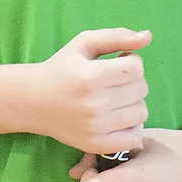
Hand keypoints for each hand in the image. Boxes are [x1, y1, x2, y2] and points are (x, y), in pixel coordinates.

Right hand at [24, 28, 150, 155]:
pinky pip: (135, 137)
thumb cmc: (62, 68)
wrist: (33, 101)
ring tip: (115, 98)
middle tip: (113, 81)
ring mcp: (96, 128)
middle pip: (141, 90)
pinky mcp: (97, 145)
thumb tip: (148, 36)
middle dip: (132, 81)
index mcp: (91, 77)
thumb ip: (117, 36)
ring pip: (142, 113)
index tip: (117, 62)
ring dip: (133, 103)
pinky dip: (132, 127)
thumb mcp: (84, 44)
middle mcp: (95, 104)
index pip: (136, 68)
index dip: (131, 61)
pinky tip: (118, 118)